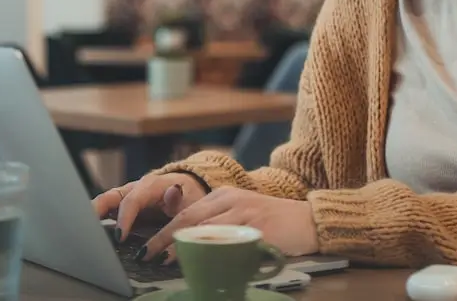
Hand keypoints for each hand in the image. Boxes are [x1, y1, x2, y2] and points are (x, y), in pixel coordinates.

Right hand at [91, 172, 207, 241]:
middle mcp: (134, 189)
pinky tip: (90, 236)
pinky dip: (98, 222)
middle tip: (86, 231)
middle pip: (108, 197)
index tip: (119, 238)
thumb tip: (174, 201)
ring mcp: (126, 197)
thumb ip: (180, 206)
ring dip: (92, 217)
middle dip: (95, 212)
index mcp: (150, 185)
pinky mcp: (124, 207)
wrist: (191, 188)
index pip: (131, 200)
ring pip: (104, 204)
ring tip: (82, 234)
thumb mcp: (191, 202)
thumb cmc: (191, 196)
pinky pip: (107, 212)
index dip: (124, 218)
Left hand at [142, 187, 318, 262]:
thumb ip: (214, 222)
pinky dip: (214, 253)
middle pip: (190, 219)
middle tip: (148, 255)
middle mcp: (232, 200)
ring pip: (207, 230)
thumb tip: (183, 241)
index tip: (146, 247)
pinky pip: (231, 242)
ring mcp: (246, 214)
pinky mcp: (260, 229)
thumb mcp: (239, 213)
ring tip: (166, 261)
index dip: (163, 231)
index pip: (185, 213)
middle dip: (165, 239)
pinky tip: (204, 262)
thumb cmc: (271, 222)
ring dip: (184, 247)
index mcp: (223, 195)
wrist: (309, 220)